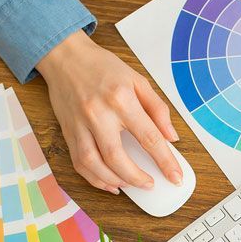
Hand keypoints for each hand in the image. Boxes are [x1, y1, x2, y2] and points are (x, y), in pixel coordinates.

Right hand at [36, 30, 181, 193]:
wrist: (65, 56)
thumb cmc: (102, 67)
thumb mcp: (138, 80)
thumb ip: (157, 109)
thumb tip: (171, 137)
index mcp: (121, 99)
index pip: (149, 137)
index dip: (165, 161)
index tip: (175, 177)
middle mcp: (98, 113)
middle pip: (117, 157)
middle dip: (137, 178)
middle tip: (150, 185)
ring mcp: (80, 124)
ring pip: (94, 164)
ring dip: (114, 180)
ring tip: (130, 185)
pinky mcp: (68, 131)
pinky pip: (79, 162)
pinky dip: (94, 178)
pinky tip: (109, 182)